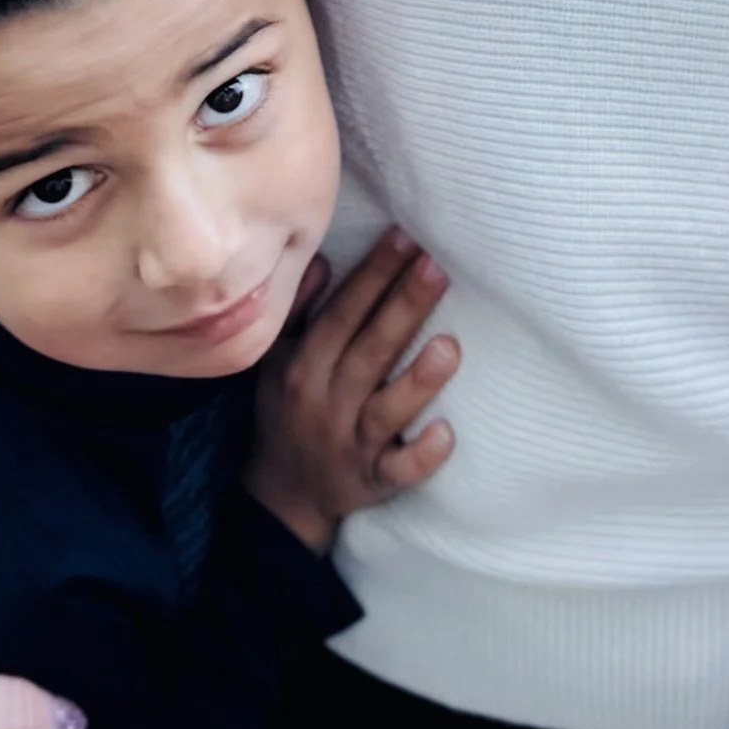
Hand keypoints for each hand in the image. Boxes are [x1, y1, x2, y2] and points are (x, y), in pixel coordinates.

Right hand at [248, 226, 457, 551]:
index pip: (342, 315)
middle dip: (404, 307)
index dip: (373, 276)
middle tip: (437, 266)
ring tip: (450, 345)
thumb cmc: (288, 407)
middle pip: (371, 352)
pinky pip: (399, 471)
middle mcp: (326, 403)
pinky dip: (421, 456)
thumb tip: (321, 259)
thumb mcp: (278, 357)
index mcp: (303, 367)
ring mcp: (352, 444)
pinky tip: (446, 432)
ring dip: (418, 380)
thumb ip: (298, 309)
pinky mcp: (374, 480)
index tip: (405, 237)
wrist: (284, 492)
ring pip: (387, 411)